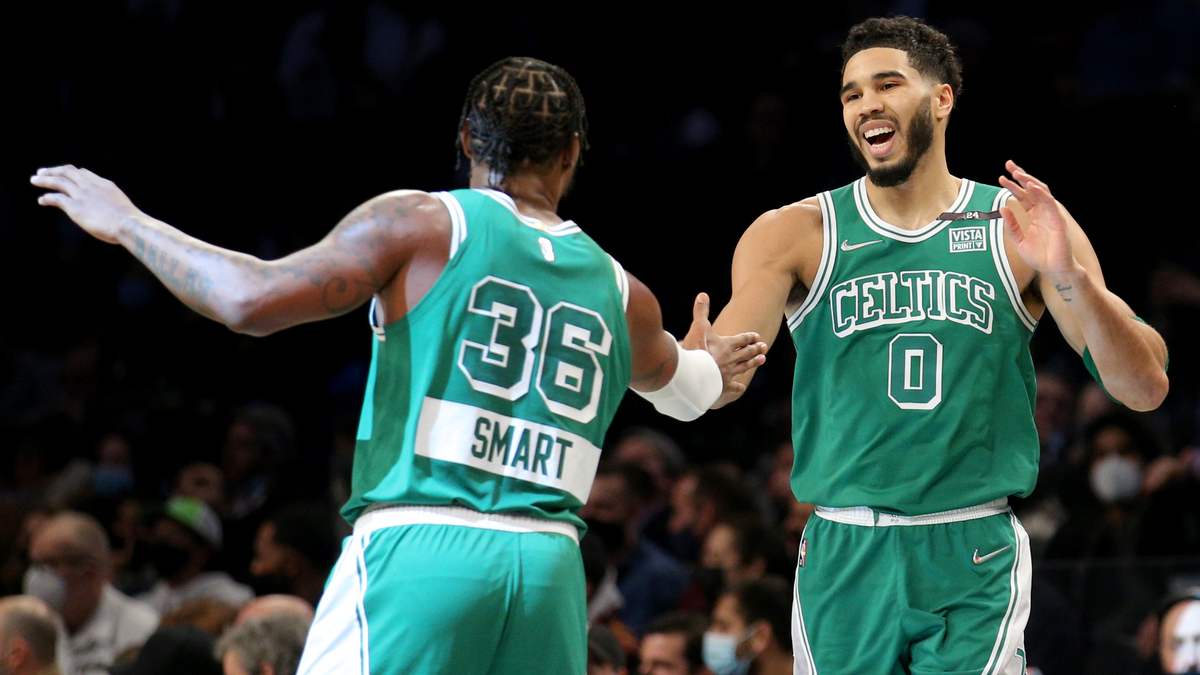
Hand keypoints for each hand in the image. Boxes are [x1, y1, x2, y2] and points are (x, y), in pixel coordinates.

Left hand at [31, 165, 142, 243]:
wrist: (128, 225)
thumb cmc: (130, 222)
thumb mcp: (124, 207)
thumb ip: (114, 206)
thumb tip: (115, 216)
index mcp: (105, 185)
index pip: (84, 173)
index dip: (72, 173)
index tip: (65, 175)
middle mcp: (91, 186)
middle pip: (68, 171)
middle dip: (54, 170)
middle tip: (43, 172)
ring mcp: (82, 195)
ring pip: (58, 181)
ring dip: (44, 179)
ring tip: (34, 180)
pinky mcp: (75, 207)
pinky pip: (56, 198)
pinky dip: (47, 197)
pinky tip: (41, 200)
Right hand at [680, 293, 766, 398]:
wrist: (692, 372)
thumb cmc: (695, 349)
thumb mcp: (698, 326)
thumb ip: (701, 311)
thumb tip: (703, 294)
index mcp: (727, 344)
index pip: (742, 339)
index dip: (749, 337)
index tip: (757, 336)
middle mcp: (731, 358)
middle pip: (747, 352)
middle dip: (755, 349)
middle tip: (764, 347)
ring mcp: (728, 372)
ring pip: (744, 366)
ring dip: (753, 362)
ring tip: (762, 360)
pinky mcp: (723, 385)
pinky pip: (733, 386)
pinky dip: (738, 387)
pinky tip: (741, 387)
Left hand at [998, 160, 1078, 277]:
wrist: (1053, 269)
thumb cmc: (1039, 256)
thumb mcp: (1018, 241)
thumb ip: (1011, 225)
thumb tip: (1003, 208)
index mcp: (1033, 215)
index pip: (1022, 196)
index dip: (1012, 186)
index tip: (1001, 177)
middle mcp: (1042, 211)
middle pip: (1031, 189)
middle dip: (1020, 176)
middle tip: (1009, 165)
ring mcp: (1050, 213)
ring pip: (1041, 192)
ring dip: (1029, 181)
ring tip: (1018, 173)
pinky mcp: (1057, 219)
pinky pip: (1049, 202)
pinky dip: (1040, 193)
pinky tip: (1031, 186)